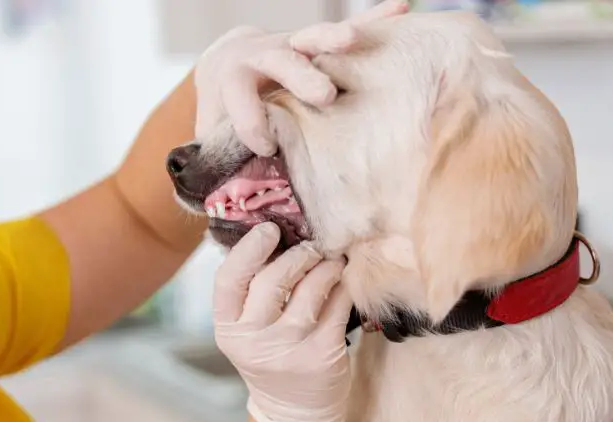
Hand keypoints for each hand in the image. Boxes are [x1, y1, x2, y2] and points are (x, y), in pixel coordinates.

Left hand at [194, 0, 408, 155]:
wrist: (230, 67)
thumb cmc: (224, 116)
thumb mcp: (212, 137)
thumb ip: (214, 165)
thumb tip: (216, 211)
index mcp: (233, 77)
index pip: (236, 90)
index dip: (248, 118)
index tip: (264, 145)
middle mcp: (263, 55)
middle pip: (279, 59)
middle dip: (301, 76)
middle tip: (325, 95)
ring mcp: (294, 45)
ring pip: (311, 37)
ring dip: (332, 39)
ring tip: (353, 40)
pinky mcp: (320, 43)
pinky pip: (351, 28)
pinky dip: (375, 19)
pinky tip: (400, 9)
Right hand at [213, 223, 353, 421]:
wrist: (295, 411)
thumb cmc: (270, 356)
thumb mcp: (247, 331)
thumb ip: (251, 292)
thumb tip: (275, 235)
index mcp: (228, 329)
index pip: (228, 280)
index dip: (249, 249)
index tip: (269, 230)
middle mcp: (254, 340)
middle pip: (272, 279)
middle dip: (296, 255)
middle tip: (311, 246)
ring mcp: (289, 349)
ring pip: (311, 289)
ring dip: (325, 266)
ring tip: (330, 261)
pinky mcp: (324, 354)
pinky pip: (338, 305)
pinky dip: (343, 286)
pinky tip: (343, 281)